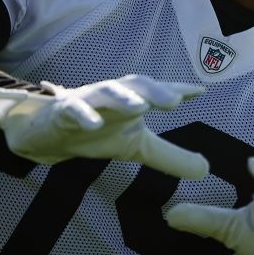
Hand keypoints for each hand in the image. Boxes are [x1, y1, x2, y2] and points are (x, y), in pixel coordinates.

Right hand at [0, 75, 208, 177]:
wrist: (48, 135)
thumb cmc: (97, 132)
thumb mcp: (136, 147)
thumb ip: (169, 157)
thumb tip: (206, 170)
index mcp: (133, 101)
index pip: (158, 91)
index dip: (178, 90)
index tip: (199, 91)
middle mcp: (113, 96)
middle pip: (136, 84)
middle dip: (155, 90)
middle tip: (174, 101)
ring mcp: (87, 100)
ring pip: (106, 91)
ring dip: (123, 97)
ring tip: (140, 107)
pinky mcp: (62, 111)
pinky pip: (72, 109)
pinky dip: (84, 114)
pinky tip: (94, 124)